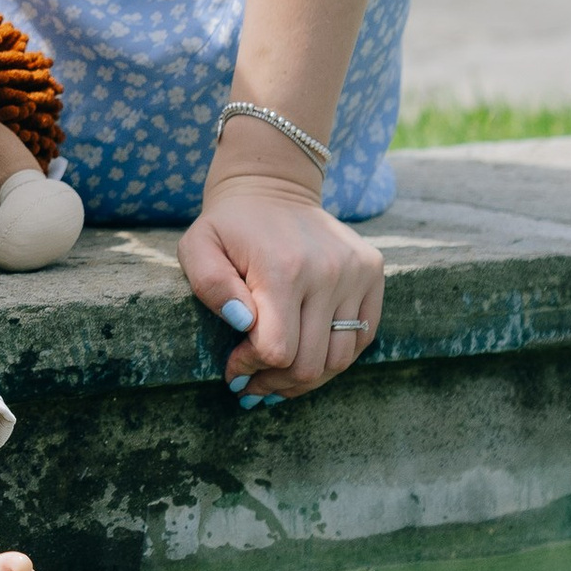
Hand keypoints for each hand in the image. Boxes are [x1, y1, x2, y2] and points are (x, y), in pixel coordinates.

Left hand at [181, 155, 383, 398]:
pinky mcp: (372, 271)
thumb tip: (244, 323)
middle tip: (254, 384)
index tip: (234, 369)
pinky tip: (307, 354)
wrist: (271, 186)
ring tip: (279, 377)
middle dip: (276, 382)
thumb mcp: (198, 247)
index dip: (252, 368)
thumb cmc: (229, 227)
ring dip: (307, 379)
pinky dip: (335, 356)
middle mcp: (328, 271)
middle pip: (311, 364)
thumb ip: (210, 286)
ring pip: (340, 360)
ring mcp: (356, 272)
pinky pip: (362, 337)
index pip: (278, 350)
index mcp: (283, 268)